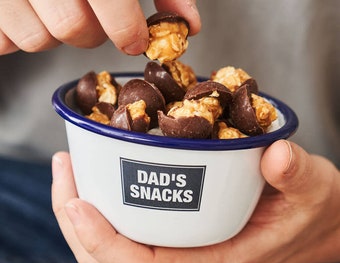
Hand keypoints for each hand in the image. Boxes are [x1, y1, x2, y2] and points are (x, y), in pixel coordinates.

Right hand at [0, 0, 200, 54]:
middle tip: (94, 17)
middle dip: (92, 34)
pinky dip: (20, 32)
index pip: (109, 1)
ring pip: (38, 39)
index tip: (136, 40)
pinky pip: (5, 40)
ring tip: (58, 5)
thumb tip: (189, 26)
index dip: (127, 30)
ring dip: (56, 32)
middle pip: (74, 30)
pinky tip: (29, 8)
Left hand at [52, 140, 339, 262]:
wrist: (314, 217)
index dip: (104, 243)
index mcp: (221, 262)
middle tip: (64, 168)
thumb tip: (276, 154)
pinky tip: (95, 182)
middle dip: (77, 222)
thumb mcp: (312, 186)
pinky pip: (128, 235)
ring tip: (69, 171)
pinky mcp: (182, 235)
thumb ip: (296, 174)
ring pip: (112, 255)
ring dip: (81, 217)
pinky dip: (102, 213)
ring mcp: (185, 252)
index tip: (76, 203)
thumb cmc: (310, 207)